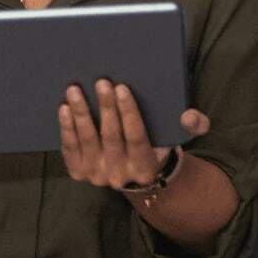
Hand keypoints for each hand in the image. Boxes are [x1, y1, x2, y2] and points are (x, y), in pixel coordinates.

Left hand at [58, 78, 209, 189]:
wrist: (134, 174)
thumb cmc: (155, 145)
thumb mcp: (175, 137)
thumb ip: (192, 125)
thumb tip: (192, 117)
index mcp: (145, 166)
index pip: (136, 137)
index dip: (128, 112)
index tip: (122, 87)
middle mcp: (119, 176)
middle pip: (111, 137)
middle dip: (105, 108)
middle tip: (100, 82)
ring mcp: (96, 175)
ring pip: (87, 141)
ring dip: (80, 114)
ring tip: (75, 90)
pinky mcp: (78, 172)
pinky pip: (70, 149)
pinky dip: (66, 128)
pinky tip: (64, 108)